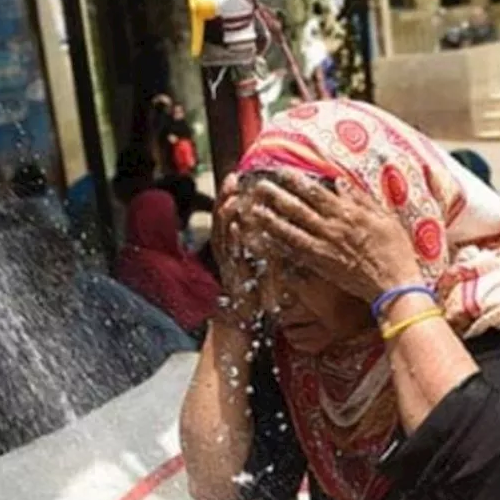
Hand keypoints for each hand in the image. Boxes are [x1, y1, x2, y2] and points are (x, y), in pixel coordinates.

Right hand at [211, 175, 260, 327]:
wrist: (242, 322)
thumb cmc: (255, 293)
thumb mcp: (262, 264)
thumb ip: (265, 245)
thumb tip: (277, 225)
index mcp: (231, 246)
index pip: (228, 216)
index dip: (230, 196)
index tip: (235, 178)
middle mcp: (226, 252)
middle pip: (221, 220)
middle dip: (225, 198)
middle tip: (232, 179)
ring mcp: (227, 263)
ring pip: (223, 234)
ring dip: (227, 215)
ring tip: (232, 197)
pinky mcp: (231, 275)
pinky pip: (230, 254)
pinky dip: (232, 239)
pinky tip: (236, 226)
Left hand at [245, 170, 423, 302]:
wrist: (392, 284)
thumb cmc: (393, 250)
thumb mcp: (384, 217)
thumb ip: (360, 199)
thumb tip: (341, 182)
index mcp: (347, 214)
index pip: (316, 193)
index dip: (296, 181)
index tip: (281, 171)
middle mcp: (331, 229)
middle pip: (298, 209)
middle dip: (276, 197)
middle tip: (258, 187)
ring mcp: (323, 248)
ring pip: (291, 231)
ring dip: (270, 220)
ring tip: (253, 211)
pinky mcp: (320, 266)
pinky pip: (294, 254)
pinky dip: (279, 246)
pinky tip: (265, 239)